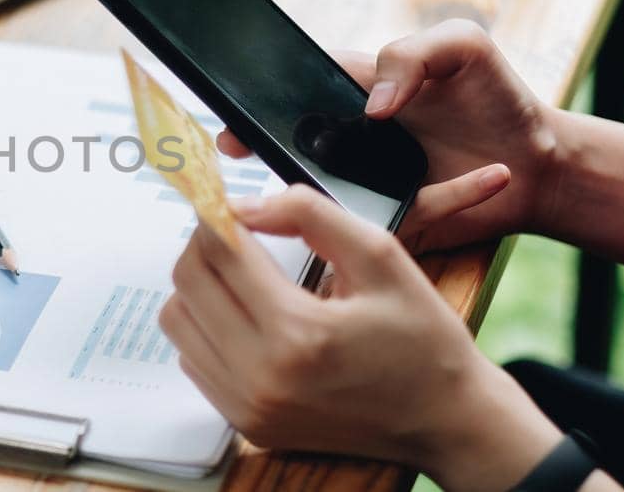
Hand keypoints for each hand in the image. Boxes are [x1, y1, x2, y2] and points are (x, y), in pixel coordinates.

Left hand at [161, 186, 564, 490]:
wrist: (444, 419)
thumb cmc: (422, 339)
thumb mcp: (381, 256)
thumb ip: (310, 214)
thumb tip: (245, 203)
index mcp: (299, 333)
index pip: (220, 253)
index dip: (216, 214)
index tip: (226, 200)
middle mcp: (262, 377)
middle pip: (188, 283)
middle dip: (204, 244)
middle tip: (235, 232)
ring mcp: (248, 406)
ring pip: (178, 321)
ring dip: (200, 286)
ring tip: (242, 273)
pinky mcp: (245, 423)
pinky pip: (194, 359)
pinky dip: (207, 327)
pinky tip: (246, 316)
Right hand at [217, 19, 562, 251]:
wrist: (547, 162)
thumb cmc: (500, 98)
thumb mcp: (464, 47)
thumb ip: (412, 54)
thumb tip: (373, 106)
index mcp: (357, 91)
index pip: (292, 95)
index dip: (256, 111)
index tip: (235, 129)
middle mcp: (353, 140)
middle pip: (296, 152)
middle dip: (273, 161)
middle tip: (270, 169)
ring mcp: (371, 184)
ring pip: (331, 199)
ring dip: (339, 200)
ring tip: (383, 182)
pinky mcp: (400, 220)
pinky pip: (404, 220)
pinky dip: (450, 201)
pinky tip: (494, 176)